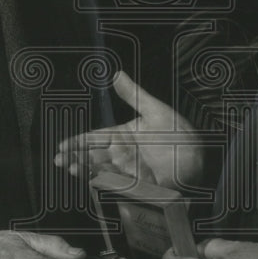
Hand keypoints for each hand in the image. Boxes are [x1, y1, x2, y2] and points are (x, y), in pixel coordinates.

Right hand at [54, 71, 203, 188]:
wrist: (198, 160)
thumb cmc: (180, 134)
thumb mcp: (155, 111)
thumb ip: (133, 95)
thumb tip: (116, 74)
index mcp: (123, 135)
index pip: (95, 138)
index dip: (78, 142)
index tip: (63, 145)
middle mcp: (122, 153)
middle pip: (92, 155)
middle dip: (75, 157)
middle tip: (59, 159)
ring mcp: (127, 170)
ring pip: (99, 169)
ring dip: (83, 169)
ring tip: (69, 167)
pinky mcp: (134, 184)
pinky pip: (113, 183)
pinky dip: (99, 181)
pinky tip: (88, 179)